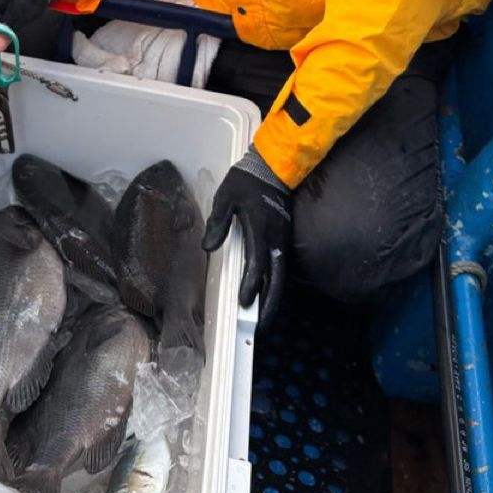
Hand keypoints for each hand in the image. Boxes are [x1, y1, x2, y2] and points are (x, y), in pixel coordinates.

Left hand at [202, 156, 291, 328]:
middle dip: (269, 304)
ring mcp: (283, 240)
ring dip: (274, 298)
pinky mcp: (285, 239)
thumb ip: (218, 221)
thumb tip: (208, 246)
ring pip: (283, 276)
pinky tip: (269, 294)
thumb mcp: (227, 195)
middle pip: (277, 279)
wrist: (275, 167)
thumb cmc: (248, 181)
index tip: (243, 302)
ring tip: (263, 317)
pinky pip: (283, 267)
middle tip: (259, 325)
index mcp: (261, 229)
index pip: (257, 263)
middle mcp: (276, 239)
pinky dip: (277, 285)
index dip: (251, 284)